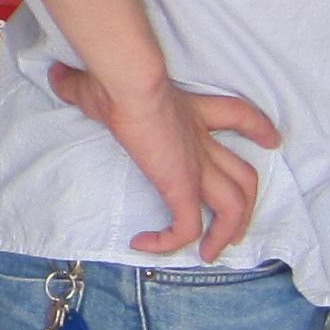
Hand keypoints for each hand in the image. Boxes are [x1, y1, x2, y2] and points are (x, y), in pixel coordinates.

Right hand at [47, 66, 283, 261]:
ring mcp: (196, 167)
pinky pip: (185, 227)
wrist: (130, 84)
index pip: (238, 117)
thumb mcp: (97, 82)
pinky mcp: (182, 188)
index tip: (271, 140)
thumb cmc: (117, 78)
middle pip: (244, 176)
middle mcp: (201, 143)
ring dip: (225, 234)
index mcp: (191, 113)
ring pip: (231, 207)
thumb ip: (80, 83)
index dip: (258, 128)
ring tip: (211, 253)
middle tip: (237, 226)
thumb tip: (58, 76)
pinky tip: (144, 245)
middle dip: (246, 203)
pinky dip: (169, 242)